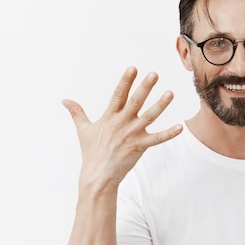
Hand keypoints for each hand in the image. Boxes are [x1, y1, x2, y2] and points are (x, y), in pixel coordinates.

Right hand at [62, 66, 182, 188]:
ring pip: (149, 117)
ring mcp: (131, 135)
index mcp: (109, 117)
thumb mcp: (83, 130)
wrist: (98, 175)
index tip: (133, 69)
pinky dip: (168, 134)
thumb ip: (76, 112)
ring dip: (160, 105)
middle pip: (135, 102)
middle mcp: (121, 123)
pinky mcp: (139, 147)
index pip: (118, 95)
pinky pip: (156, 139)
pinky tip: (180, 127)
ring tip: (170, 93)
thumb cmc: (91, 152)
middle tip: (154, 74)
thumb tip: (65, 100)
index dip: (126, 81)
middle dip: (145, 87)